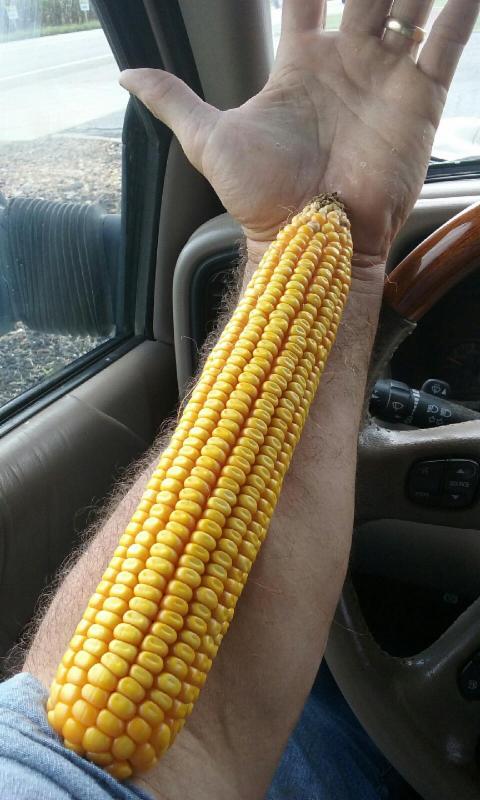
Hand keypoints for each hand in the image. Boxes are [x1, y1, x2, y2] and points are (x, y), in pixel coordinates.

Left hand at [119, 0, 477, 265]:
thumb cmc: (261, 197)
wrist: (311, 238)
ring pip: (409, 4)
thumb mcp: (207, 140)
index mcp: (300, 65)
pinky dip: (459, 9)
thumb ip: (173, 100)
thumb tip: (124, 75)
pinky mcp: (420, 99)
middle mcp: (347, 64)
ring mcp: (385, 78)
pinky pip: (447, 41)